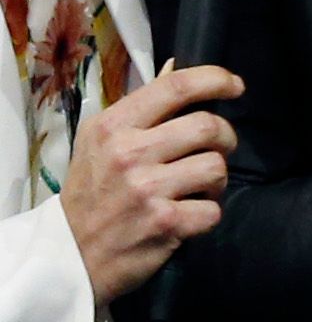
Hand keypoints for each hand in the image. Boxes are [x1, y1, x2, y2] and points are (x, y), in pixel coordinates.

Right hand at [61, 63, 236, 301]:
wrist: (66, 256)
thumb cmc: (90, 192)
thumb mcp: (99, 142)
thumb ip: (140, 107)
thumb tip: (176, 65)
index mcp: (112, 127)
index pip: (177, 86)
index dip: (216, 79)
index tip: (235, 85)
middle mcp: (128, 154)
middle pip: (208, 126)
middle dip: (225, 137)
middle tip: (217, 148)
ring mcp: (146, 190)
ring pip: (216, 166)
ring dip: (217, 179)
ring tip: (199, 186)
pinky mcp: (163, 223)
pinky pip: (213, 209)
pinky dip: (207, 213)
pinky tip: (189, 215)